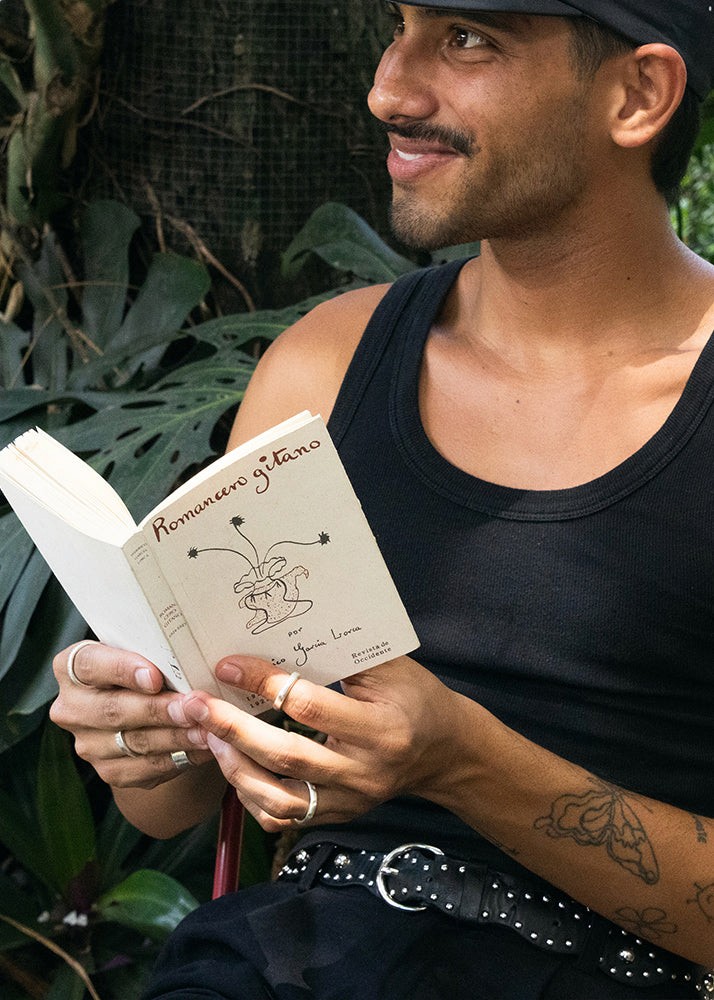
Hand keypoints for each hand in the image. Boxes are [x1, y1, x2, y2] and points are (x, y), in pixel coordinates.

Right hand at [50, 641, 214, 788]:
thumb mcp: (144, 652)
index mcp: (72, 667)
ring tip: (206, 728)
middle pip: (112, 710)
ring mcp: (88, 744)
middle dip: (156, 709)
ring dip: (174, 736)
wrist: (146, 708)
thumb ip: (155, 654)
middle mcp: (72, 708)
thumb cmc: (147, 667)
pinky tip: (202, 747)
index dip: (121, 669)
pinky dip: (178, 757)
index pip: (89, 664)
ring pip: (134, 742)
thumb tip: (188, 658)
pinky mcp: (109, 771)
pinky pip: (146, 768)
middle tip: (191, 707)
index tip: (155, 677)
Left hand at [173, 654, 468, 831]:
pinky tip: (235, 767)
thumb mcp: (391, 667)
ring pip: (278, 798)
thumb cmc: (414, 698)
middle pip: (285, 756)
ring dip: (235, 767)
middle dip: (232, 729)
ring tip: (209, 736)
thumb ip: (342, 652)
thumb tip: (281, 629)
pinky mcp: (337, 815)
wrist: (443, 751)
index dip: (263, 684)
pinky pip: (283, 817)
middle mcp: (363, 771)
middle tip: (194, 705)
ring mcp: (349, 801)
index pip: (309, 705)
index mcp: (380, 727)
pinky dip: (251, 797)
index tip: (228, 665)